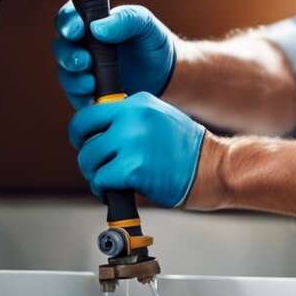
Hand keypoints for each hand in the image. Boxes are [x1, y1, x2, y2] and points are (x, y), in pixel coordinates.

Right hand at [53, 2, 176, 107]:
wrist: (167, 77)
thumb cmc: (152, 44)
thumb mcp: (145, 24)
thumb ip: (125, 19)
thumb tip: (97, 27)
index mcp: (91, 23)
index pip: (69, 18)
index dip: (68, 22)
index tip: (78, 29)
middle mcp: (83, 47)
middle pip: (62, 47)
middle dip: (68, 55)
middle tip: (85, 61)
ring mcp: (84, 72)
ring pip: (66, 74)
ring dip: (74, 79)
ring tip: (92, 83)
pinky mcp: (88, 95)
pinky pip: (77, 97)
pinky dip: (82, 98)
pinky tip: (95, 98)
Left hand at [67, 92, 205, 206]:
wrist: (213, 168)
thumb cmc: (188, 151)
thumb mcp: (159, 118)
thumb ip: (131, 120)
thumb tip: (99, 133)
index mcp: (138, 103)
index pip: (91, 112)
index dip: (82, 131)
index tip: (86, 143)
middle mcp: (133, 117)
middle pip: (82, 133)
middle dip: (86, 154)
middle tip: (96, 166)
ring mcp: (132, 142)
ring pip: (88, 159)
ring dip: (94, 174)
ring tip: (109, 181)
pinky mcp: (133, 168)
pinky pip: (100, 179)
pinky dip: (102, 190)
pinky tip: (113, 192)